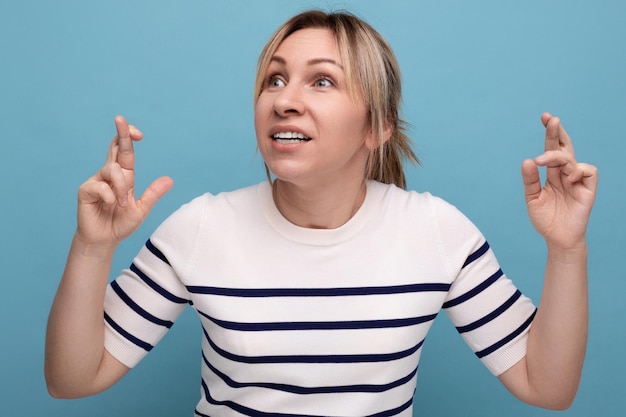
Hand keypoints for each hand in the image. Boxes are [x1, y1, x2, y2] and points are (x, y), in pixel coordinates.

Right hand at [75, 116, 173, 246]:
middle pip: (114, 147)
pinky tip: (111, 206)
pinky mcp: (85, 190)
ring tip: (122, 204)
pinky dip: (111, 196)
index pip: (125, 151)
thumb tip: (169, 179)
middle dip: (119, 133)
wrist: (104, 240)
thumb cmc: (120, 223)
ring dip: (121, 188)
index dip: (128, 138)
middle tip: (120, 118)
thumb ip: (153, 194)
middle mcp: (109, 174)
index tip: (138, 133)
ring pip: (113, 170)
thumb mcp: (141, 209)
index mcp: (124, 176)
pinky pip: (101, 186)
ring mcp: (96, 181)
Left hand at [521, 113, 597, 249]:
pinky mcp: (588, 190)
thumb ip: (530, 180)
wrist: (557, 239)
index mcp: (552, 174)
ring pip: (571, 158)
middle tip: (550, 119)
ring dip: (557, 155)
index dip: (550, 133)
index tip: (544, 117)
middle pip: (564, 148)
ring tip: (543, 160)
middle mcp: (565, 174)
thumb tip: (527, 160)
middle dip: (557, 132)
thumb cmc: (545, 219)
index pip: (552, 149)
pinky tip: (568, 176)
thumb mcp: (532, 198)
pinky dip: (577, 169)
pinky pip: (588, 171)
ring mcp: (577, 181)